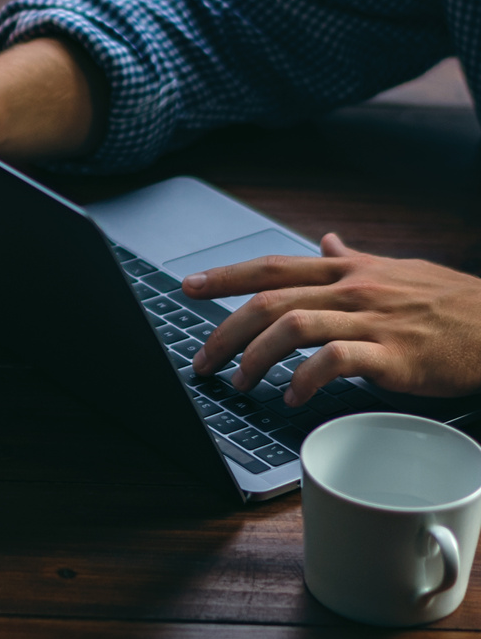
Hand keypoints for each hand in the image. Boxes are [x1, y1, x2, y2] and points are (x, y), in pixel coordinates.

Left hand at [187, 232, 480, 403]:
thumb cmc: (450, 303)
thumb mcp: (396, 269)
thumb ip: (352, 259)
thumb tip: (323, 241)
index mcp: (347, 271)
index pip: (273, 267)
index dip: (225, 275)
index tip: (188, 287)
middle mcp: (352, 289)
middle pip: (269, 301)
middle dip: (225, 332)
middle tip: (201, 361)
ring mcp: (371, 319)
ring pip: (292, 327)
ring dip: (255, 358)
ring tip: (240, 383)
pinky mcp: (391, 354)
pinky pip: (334, 361)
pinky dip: (304, 380)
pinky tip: (290, 397)